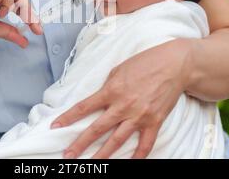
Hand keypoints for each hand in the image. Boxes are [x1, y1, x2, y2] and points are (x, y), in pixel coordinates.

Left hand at [51, 38, 193, 158]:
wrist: (173, 65)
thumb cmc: (145, 63)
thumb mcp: (119, 70)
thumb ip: (108, 87)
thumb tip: (98, 100)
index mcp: (112, 90)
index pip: (84, 107)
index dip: (68, 118)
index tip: (55, 126)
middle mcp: (123, 105)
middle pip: (97, 128)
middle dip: (80, 143)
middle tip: (68, 155)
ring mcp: (139, 115)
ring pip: (117, 140)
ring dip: (102, 155)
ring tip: (91, 165)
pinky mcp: (154, 121)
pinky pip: (145, 144)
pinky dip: (138, 156)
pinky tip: (129, 164)